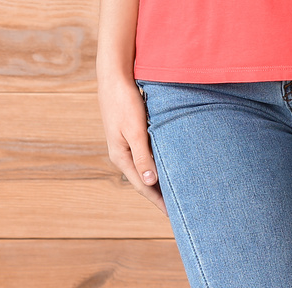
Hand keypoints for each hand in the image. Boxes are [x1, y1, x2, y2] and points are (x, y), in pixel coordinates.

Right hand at [98, 73, 165, 212]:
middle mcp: (121, 154)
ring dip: (158, 180)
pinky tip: (165, 166)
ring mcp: (124, 144)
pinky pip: (144, 156)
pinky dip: (155, 165)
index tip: (173, 214)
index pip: (142, 186)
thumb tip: (151, 182)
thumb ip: (143, 156)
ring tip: (174, 191)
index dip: (157, 201)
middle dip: (158, 195)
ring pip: (144, 168)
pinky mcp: (129, 134)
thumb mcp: (135, 130)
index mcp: (120, 156)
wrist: (114, 77)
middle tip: (178, 208)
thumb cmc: (125, 102)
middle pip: (143, 180)